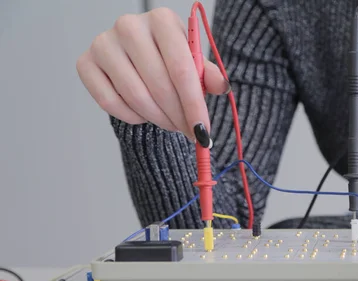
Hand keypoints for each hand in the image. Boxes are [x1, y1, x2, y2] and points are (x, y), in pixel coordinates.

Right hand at [76, 7, 229, 139]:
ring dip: (158, 119)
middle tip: (190, 133)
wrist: (138, 58)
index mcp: (161, 19)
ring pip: (136, 96)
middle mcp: (129, 26)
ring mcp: (103, 43)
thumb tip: (221, 86)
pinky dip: (132, 116)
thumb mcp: (194, 63)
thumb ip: (208, 76)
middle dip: (178, 116)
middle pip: (159, 85)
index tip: (203, 131)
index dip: (194, 104)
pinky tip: (145, 115)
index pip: (181, 68)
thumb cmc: (169, 59)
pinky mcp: (85, 63)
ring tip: (171, 123)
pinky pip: (110, 102)